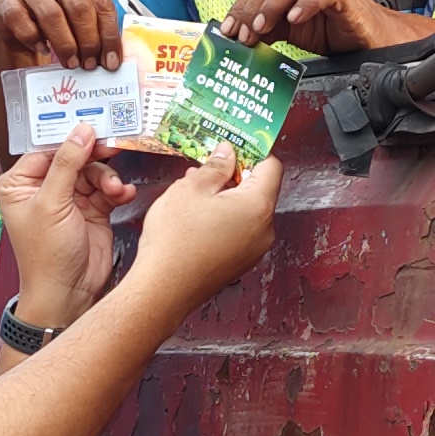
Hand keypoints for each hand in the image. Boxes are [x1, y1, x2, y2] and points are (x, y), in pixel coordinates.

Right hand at [0, 0, 124, 74]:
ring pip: (53, 16)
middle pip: (80, 7)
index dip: (109, 35)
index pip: (101, 0)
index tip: (111, 61)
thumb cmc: (51, 12)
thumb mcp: (77, 9)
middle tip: (90, 64)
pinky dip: (35, 40)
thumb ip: (96, 21)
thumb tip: (114, 55)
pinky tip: (42, 49)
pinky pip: (23, 23)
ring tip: (71, 63)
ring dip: (66, 45)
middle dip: (89, 42)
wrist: (10, 15)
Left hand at [0, 126, 128, 325]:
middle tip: (113, 149)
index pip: (46, 148)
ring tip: (114, 191)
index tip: (93, 128)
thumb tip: (80, 131)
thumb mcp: (52, 204)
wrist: (69, 294)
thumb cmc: (47, 257)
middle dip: (94, 158)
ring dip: (107, 178)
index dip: (70, 139)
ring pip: (94, 172)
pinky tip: (122, 195)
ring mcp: (69, 200)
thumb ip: (67, 163)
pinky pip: (107, 189)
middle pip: (74, 157)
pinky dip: (116, 190)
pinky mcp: (92, 210)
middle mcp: (43, 189)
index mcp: (20, 184)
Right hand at [126, 148, 281, 307]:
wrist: (162, 289)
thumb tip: (228, 153)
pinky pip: (239, 230)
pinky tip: (197, 217)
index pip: (271, 166)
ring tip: (195, 192)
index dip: (251, 152)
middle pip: (260, 189)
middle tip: (207, 167)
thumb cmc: (175, 240)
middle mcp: (264, 230)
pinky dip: (224, 218)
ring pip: (247, 210)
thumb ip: (216, 166)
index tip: (232, 146)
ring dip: (226, 196)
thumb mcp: (191, 188)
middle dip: (234, 174)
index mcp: (258, 206)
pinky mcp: (240, 262)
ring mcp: (253, 249)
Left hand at [220, 0, 434, 55]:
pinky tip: (294, 20)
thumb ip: (264, 21)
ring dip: (271, 7)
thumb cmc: (330, 26)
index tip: (229, 28)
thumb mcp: (289, 24)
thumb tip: (236, 30)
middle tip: (243, 35)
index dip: (241, 4)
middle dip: (251, 8)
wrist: (368, 39)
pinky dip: (304, 5)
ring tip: (262, 30)